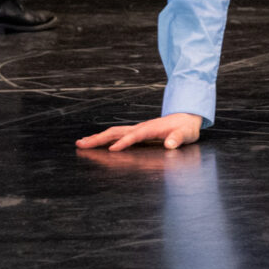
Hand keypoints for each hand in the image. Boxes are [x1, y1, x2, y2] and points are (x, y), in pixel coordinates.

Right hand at [75, 112, 203, 150]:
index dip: (123, 143)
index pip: (134, 136)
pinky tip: (96, 144)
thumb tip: (170, 145)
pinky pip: (118, 136)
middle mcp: (141, 128)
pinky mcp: (137, 133)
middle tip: (81, 144)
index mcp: (151, 129)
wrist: (187, 117)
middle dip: (98, 139)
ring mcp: (137, 129)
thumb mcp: (186, 134)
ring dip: (97, 138)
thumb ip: (178, 139)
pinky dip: (105, 139)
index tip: (111, 151)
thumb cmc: (186, 128)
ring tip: (81, 143)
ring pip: (113, 133)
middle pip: (116, 132)